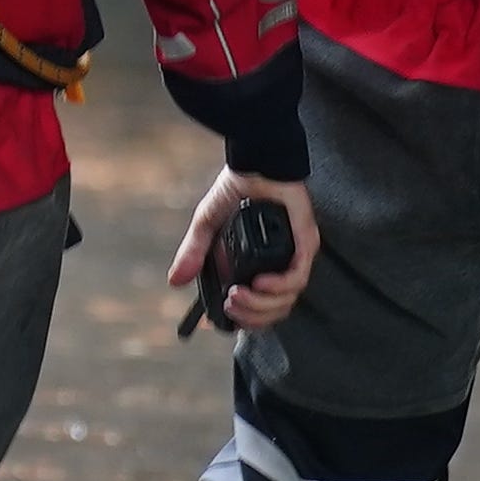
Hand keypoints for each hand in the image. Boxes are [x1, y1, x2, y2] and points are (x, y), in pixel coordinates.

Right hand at [164, 167, 316, 332]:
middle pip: (274, 311)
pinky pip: (298, 277)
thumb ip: (194, 253)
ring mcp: (294, 256)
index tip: (223, 315)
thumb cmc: (236, 190)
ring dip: (261, 304)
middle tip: (230, 303)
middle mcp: (279, 265)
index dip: (244, 318)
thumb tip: (175, 281)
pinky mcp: (305, 243)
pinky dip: (279, 286)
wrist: (254, 162)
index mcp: (259, 265)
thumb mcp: (207, 225)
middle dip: (250, 316)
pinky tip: (260, 282)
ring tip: (239, 294)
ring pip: (287, 300)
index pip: (260, 306)